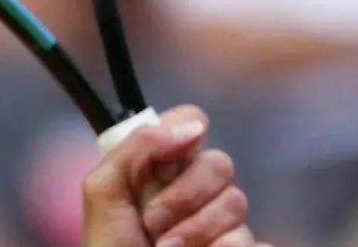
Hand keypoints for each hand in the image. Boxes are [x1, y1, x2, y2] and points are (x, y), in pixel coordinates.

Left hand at [82, 106, 269, 246]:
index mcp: (160, 167)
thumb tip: (192, 127)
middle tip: (153, 224)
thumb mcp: (104, 192)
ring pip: (237, 204)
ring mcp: (220, 224)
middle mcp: (194, 190)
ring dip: (196, 232)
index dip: (186, 132)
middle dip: (184, 196)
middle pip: (220, 163)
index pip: (192, 122)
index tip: (171, 157)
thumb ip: (136, 148)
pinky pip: (254, 241)